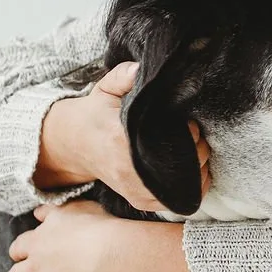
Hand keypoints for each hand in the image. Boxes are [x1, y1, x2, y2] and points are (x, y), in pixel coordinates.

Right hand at [54, 63, 210, 212]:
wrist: (74, 145)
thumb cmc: (95, 115)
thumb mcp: (105, 89)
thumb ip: (124, 76)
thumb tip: (142, 69)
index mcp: (120, 140)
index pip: (168, 141)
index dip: (187, 131)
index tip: (187, 121)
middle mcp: (128, 171)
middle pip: (181, 165)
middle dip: (196, 147)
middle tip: (193, 132)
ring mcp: (134, 191)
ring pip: (184, 185)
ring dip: (197, 166)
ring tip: (191, 148)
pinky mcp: (140, 202)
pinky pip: (178, 200)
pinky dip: (192, 185)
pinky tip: (191, 168)